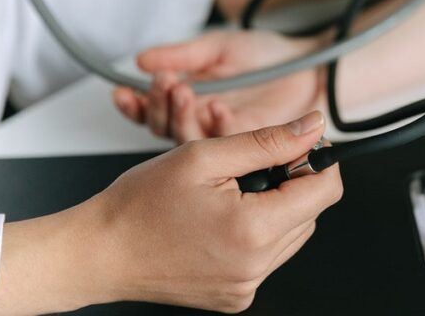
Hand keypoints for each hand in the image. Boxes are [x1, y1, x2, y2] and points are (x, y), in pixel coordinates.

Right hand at [0, 112, 342, 313]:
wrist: (99, 252)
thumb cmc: (138, 204)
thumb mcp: (205, 156)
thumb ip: (268, 140)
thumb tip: (313, 127)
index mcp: (253, 231)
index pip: (326, 191)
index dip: (317, 161)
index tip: (298, 145)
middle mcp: (256, 266)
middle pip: (310, 213)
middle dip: (290, 183)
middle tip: (246, 168)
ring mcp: (246, 286)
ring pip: (291, 234)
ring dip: (274, 208)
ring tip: (228, 195)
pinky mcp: (235, 296)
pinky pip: (267, 257)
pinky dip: (255, 234)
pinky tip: (220, 220)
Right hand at [113, 30, 324, 141]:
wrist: (311, 65)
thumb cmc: (268, 56)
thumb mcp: (219, 47)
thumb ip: (182, 54)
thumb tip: (141, 60)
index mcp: (191, 103)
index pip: (153, 111)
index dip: (137, 103)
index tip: (124, 90)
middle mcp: (204, 126)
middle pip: (165, 129)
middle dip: (159, 106)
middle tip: (165, 83)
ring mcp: (225, 143)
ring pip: (190, 141)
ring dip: (182, 116)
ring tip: (184, 90)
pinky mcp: (249, 152)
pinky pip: (227, 146)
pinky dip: (218, 125)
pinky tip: (217, 106)